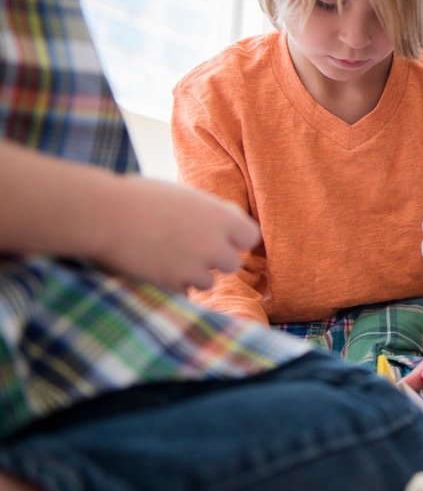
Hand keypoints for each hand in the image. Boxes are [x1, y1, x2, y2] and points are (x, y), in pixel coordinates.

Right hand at [94, 176, 258, 292]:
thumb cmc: (140, 197)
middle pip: (232, 264)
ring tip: (166, 256)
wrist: (104, 215)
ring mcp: (194, 268)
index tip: (222, 236)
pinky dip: (173, 286)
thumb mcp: (185, 196)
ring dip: (193, 274)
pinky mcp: (172, 286)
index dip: (236, 238)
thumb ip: (210, 213)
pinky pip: (183, 293)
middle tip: (192, 249)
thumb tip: (229, 220)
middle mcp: (214, 245)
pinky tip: (154, 270)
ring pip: (208, 282)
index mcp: (221, 217)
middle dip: (215, 260)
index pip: (251, 237)